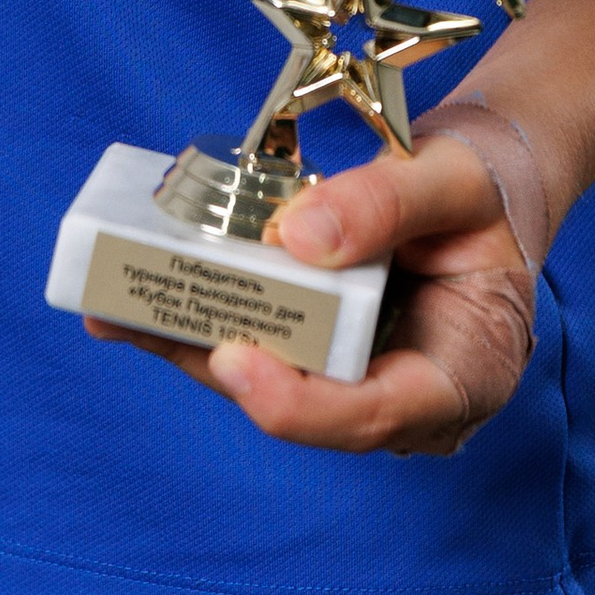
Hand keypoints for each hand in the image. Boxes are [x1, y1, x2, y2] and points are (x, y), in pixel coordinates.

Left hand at [90, 107, 549, 455]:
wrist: (481, 191)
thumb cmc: (484, 192)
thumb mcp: (458, 179)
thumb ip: (391, 204)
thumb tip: (298, 237)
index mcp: (464, 375)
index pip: (376, 414)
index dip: (299, 403)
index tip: (233, 357)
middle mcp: (401, 398)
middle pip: (302, 404)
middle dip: (215, 364)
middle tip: (140, 317)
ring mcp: (354, 383)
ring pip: (263, 382)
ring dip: (184, 343)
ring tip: (110, 303)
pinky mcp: (315, 358)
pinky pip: (252, 348)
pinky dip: (192, 321)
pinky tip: (126, 299)